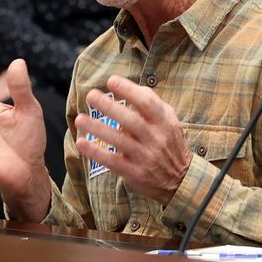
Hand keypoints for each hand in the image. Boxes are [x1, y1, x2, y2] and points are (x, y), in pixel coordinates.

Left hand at [74, 75, 191, 205]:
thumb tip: (131, 87)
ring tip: (80, 118)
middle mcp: (156, 138)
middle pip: (131, 120)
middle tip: (91, 95)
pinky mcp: (135, 173)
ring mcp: (145, 156)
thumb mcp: (170, 121)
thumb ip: (153, 104)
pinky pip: (112, 161)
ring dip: (97, 128)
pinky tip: (82, 143)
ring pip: (118, 140)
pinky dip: (96, 152)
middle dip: (109, 107)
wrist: (181, 180)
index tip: (111, 81)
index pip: (147, 103)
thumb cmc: (170, 144)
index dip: (129, 90)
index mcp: (164, 122)